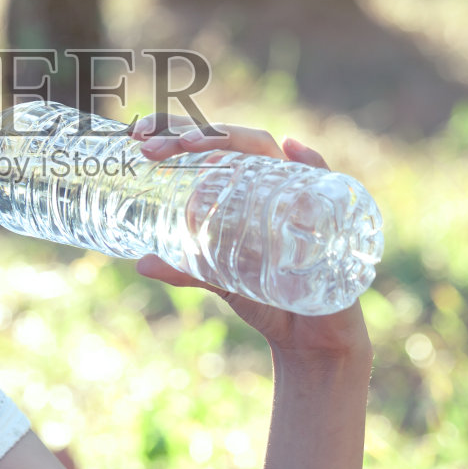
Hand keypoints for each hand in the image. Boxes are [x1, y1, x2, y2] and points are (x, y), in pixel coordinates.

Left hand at [129, 114, 372, 365]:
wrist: (306, 339)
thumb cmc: (265, 295)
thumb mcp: (217, 279)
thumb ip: (185, 268)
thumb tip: (142, 263)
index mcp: (242, 185)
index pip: (209, 144)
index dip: (174, 129)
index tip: (137, 132)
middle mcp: (270, 180)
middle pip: (231, 140)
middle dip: (190, 133)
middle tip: (149, 146)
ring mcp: (300, 192)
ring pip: (267, 151)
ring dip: (230, 139)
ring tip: (192, 145)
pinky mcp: (330, 216)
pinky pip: (325, 180)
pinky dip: (312, 161)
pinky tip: (293, 149)